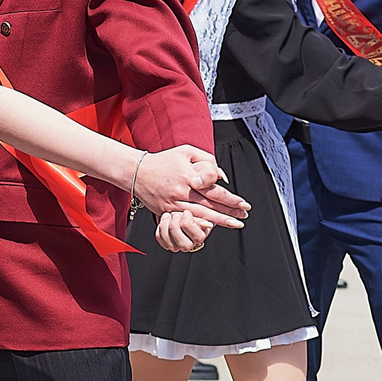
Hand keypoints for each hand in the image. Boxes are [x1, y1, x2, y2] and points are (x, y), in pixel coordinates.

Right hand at [129, 146, 249, 223]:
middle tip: (243, 217)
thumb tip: (221, 177)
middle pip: (211, 206)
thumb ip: (207, 161)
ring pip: (201, 215)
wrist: (137, 172)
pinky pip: (186, 220)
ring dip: (220, 221)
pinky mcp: (167, 211)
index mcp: (189, 176)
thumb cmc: (165, 160)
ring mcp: (174, 204)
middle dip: (230, 213)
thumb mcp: (187, 152)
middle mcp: (182, 192)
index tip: (244, 204)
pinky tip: (211, 228)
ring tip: (234, 224)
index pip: (215, 191)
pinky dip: (200, 225)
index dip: (231, 200)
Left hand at [156, 208, 215, 251]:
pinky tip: (164, 220)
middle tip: (175, 214)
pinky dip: (160, 228)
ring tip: (168, 214)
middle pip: (185, 245)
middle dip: (177, 227)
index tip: (186, 212)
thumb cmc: (190, 209)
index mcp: (201, 235)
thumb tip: (208, 224)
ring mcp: (177, 246)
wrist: (178, 209)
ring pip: (171, 245)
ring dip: (166, 226)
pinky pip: (161, 239)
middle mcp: (190, 244)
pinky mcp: (166, 243)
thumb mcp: (198, 210)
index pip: (198, 237)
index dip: (189, 223)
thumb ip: (202, 216)